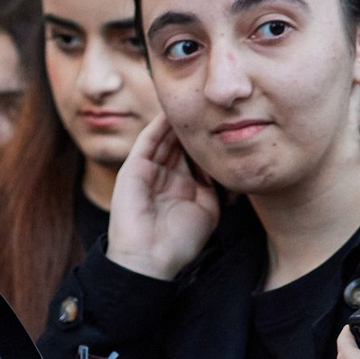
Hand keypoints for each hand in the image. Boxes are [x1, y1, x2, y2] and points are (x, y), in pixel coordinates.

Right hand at [105, 115, 221, 281]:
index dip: (208, 138)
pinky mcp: (133, 169)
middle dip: (194, 125)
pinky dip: (159, 125)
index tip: (226, 120)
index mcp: (181, 186)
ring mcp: (148, 171)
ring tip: (195, 100)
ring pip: (165, 138)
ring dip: (178, 121)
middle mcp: (164, 176)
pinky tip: (173, 112)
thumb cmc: (179, 242)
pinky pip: (147, 141)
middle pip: (180, 142)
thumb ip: (214, 184)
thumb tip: (222, 160)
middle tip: (212, 103)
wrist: (150, 259)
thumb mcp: (208, 209)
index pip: (195, 154)